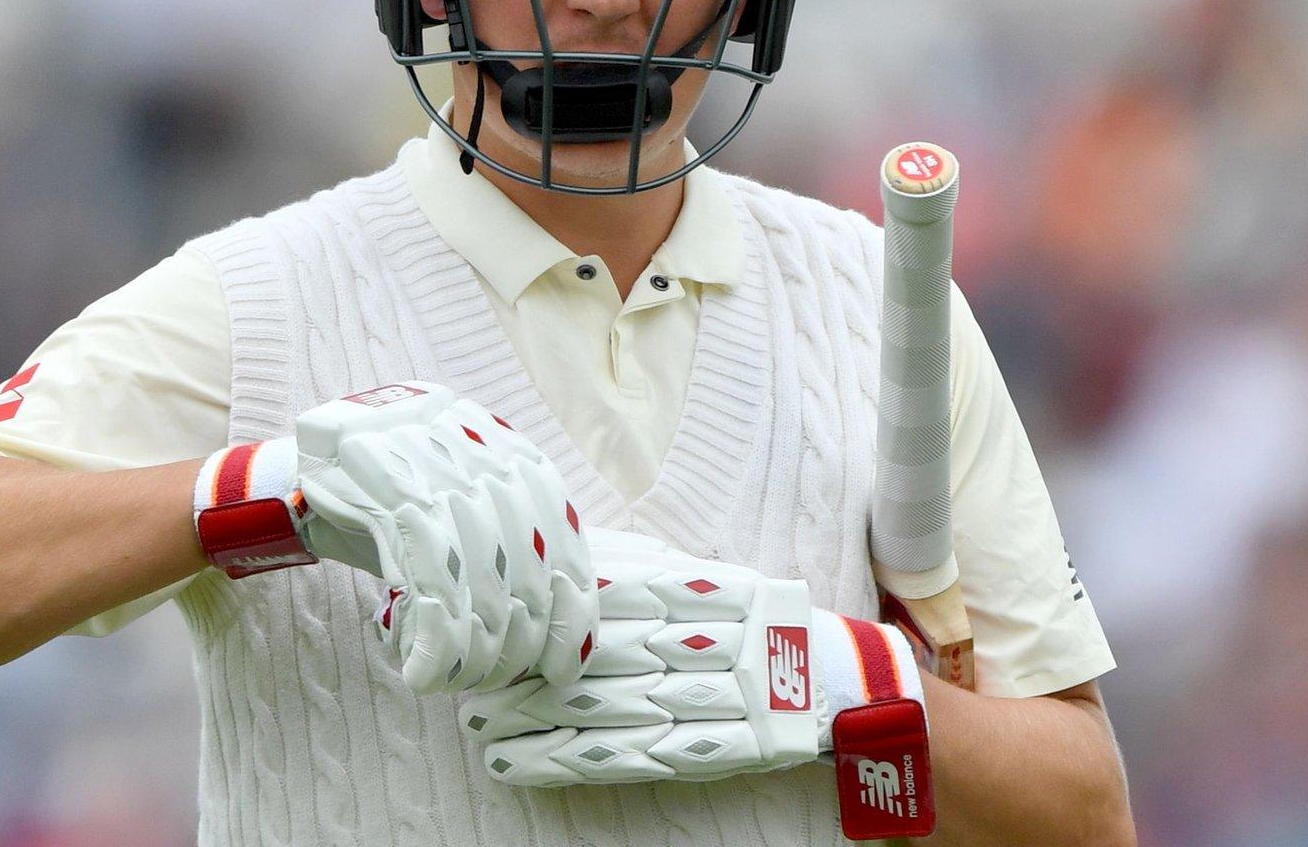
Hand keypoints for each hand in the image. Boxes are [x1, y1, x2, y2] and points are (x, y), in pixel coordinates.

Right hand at [192, 382, 596, 695]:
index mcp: (499, 443)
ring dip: (474, 650)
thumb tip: (563, 610)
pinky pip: (432, 583)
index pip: (560, 532)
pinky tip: (425, 673)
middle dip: (516, 640)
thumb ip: (505, 541)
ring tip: (458, 680)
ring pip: (482, 580)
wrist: (290, 482)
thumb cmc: (380, 505)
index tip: (560, 662)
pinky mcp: (389, 495)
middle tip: (498, 679)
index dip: (569, 605)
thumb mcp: (450, 509)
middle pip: (524, 563)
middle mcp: (472, 444)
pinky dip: (435, 641)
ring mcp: (430, 467)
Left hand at [458, 529, 934, 840]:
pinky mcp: (704, 751)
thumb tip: (574, 541)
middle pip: (601, 659)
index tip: (495, 620)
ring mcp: (704, 703)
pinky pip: (629, 758)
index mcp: (701, 593)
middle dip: (532, 674)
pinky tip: (524, 765)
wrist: (836, 681)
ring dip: (537, 723)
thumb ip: (643, 562)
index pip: (612, 600)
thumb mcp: (708, 577)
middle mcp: (702, 646)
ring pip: (606, 712)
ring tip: (480, 727)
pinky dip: (571, 763)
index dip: (549, 614)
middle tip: (471, 682)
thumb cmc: (761, 621)